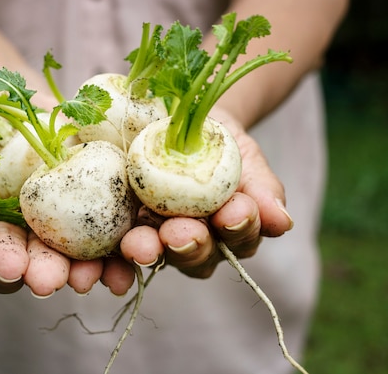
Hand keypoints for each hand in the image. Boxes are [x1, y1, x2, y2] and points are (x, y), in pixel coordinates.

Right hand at [0, 144, 135, 296]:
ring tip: (90, 276)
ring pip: (74, 257)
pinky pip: (113, 233)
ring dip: (83, 270)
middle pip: (32, 265)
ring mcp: (64, 227)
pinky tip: (130, 258)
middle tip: (44, 279)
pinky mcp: (100, 207)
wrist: (13, 102)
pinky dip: (122, 249)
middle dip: (38, 272)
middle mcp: (25, 241)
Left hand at [120, 108, 293, 277]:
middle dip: (190, 246)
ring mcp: (159, 238)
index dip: (238, 228)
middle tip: (179, 233)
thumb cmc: (219, 139)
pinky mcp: (124, 229)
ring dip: (148, 252)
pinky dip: (110, 261)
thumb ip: (262, 188)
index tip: (233, 212)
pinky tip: (104, 265)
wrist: (178, 120)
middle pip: (198, 257)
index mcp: (231, 229)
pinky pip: (117, 248)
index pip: (240, 237)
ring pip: (158, 255)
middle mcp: (197, 242)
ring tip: (140, 245)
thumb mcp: (245, 154)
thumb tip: (283, 222)